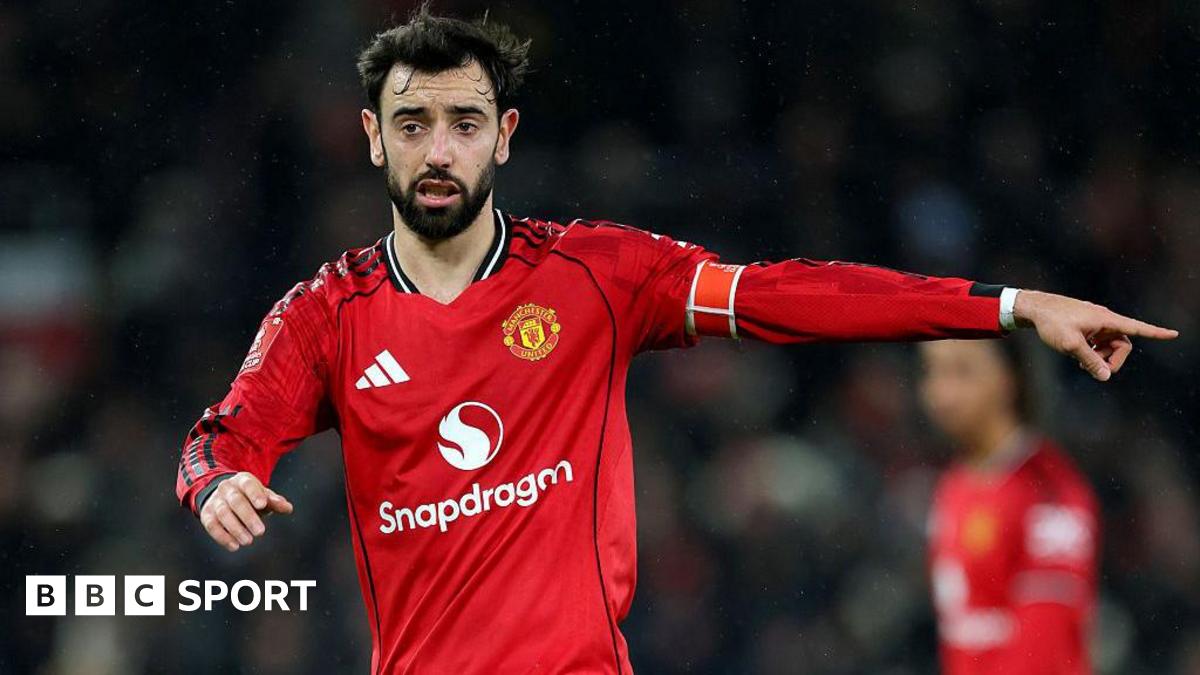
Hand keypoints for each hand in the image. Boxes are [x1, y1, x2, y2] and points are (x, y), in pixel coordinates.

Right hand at [199, 472, 293, 551]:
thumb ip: (275, 502)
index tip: (263, 505)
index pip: (248, 485)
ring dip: (236, 529)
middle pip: (236, 501)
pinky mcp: (206, 514)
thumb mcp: (263, 496)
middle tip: (261, 532)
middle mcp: (226, 488)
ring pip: (223, 514)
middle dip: (248, 517)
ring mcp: (215, 501)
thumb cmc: (250, 497)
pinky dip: (222, 537)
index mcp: (243, 480)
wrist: (224, 496)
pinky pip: (211, 525)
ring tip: (248, 541)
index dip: (255, 494)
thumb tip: (288, 508)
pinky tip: (234, 546)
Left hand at [1013, 290, 1178, 380]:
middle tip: (1094, 369)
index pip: (1136, 328)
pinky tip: (1078, 356)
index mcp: (1106, 320)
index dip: (1155, 333)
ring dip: (1100, 357)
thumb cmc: (1052, 323)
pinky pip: (1098, 343)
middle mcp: (1104, 320)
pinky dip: (1092, 352)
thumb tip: (1107, 376)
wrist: (1034, 308)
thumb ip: (1091, 361)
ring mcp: (1095, 323)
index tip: (1174, 334)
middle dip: (1112, 359)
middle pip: (1122, 344)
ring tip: (1082, 363)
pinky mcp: (1086, 326)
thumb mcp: (1071, 345)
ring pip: (1109, 345)